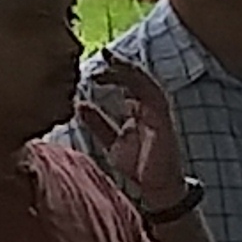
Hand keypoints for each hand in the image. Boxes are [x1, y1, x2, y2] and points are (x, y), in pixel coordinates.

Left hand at [80, 53, 183, 213]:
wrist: (157, 188)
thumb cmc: (139, 165)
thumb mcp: (112, 140)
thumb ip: (98, 122)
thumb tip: (78, 104)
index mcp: (138, 108)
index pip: (125, 82)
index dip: (111, 70)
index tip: (91, 62)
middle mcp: (149, 106)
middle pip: (135, 77)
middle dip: (120, 63)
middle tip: (103, 52)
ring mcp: (158, 111)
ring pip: (144, 81)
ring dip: (128, 69)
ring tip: (111, 61)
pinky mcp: (163, 118)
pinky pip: (154, 94)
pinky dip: (140, 84)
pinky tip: (126, 78)